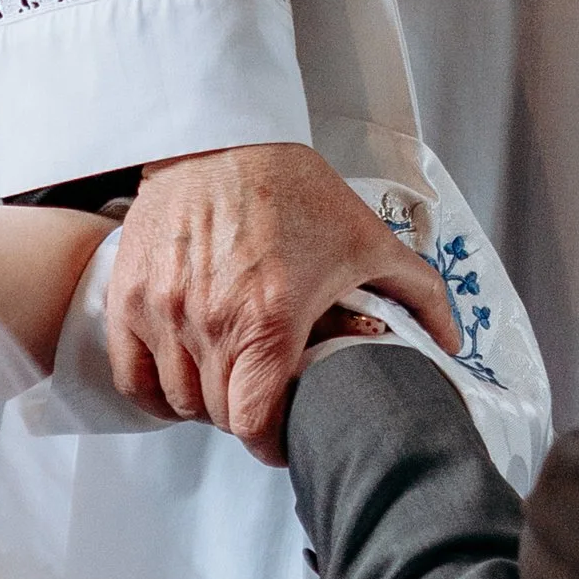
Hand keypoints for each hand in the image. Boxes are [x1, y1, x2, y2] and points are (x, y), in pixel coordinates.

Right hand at [110, 141, 458, 463]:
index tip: (282, 438)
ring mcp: (162, 311)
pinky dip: (156, 389)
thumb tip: (449, 342)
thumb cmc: (290, 187)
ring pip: (177, 399)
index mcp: (267, 319)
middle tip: (264, 396)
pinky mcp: (129, 297)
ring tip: (228, 379)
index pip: (253, 422)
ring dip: (204, 401)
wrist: (221, 136)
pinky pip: (133, 376)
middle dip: (245, 416)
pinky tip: (181, 376)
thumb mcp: (367, 240)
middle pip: (218, 414)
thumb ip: (417, 296)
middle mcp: (208, 321)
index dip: (271, 443)